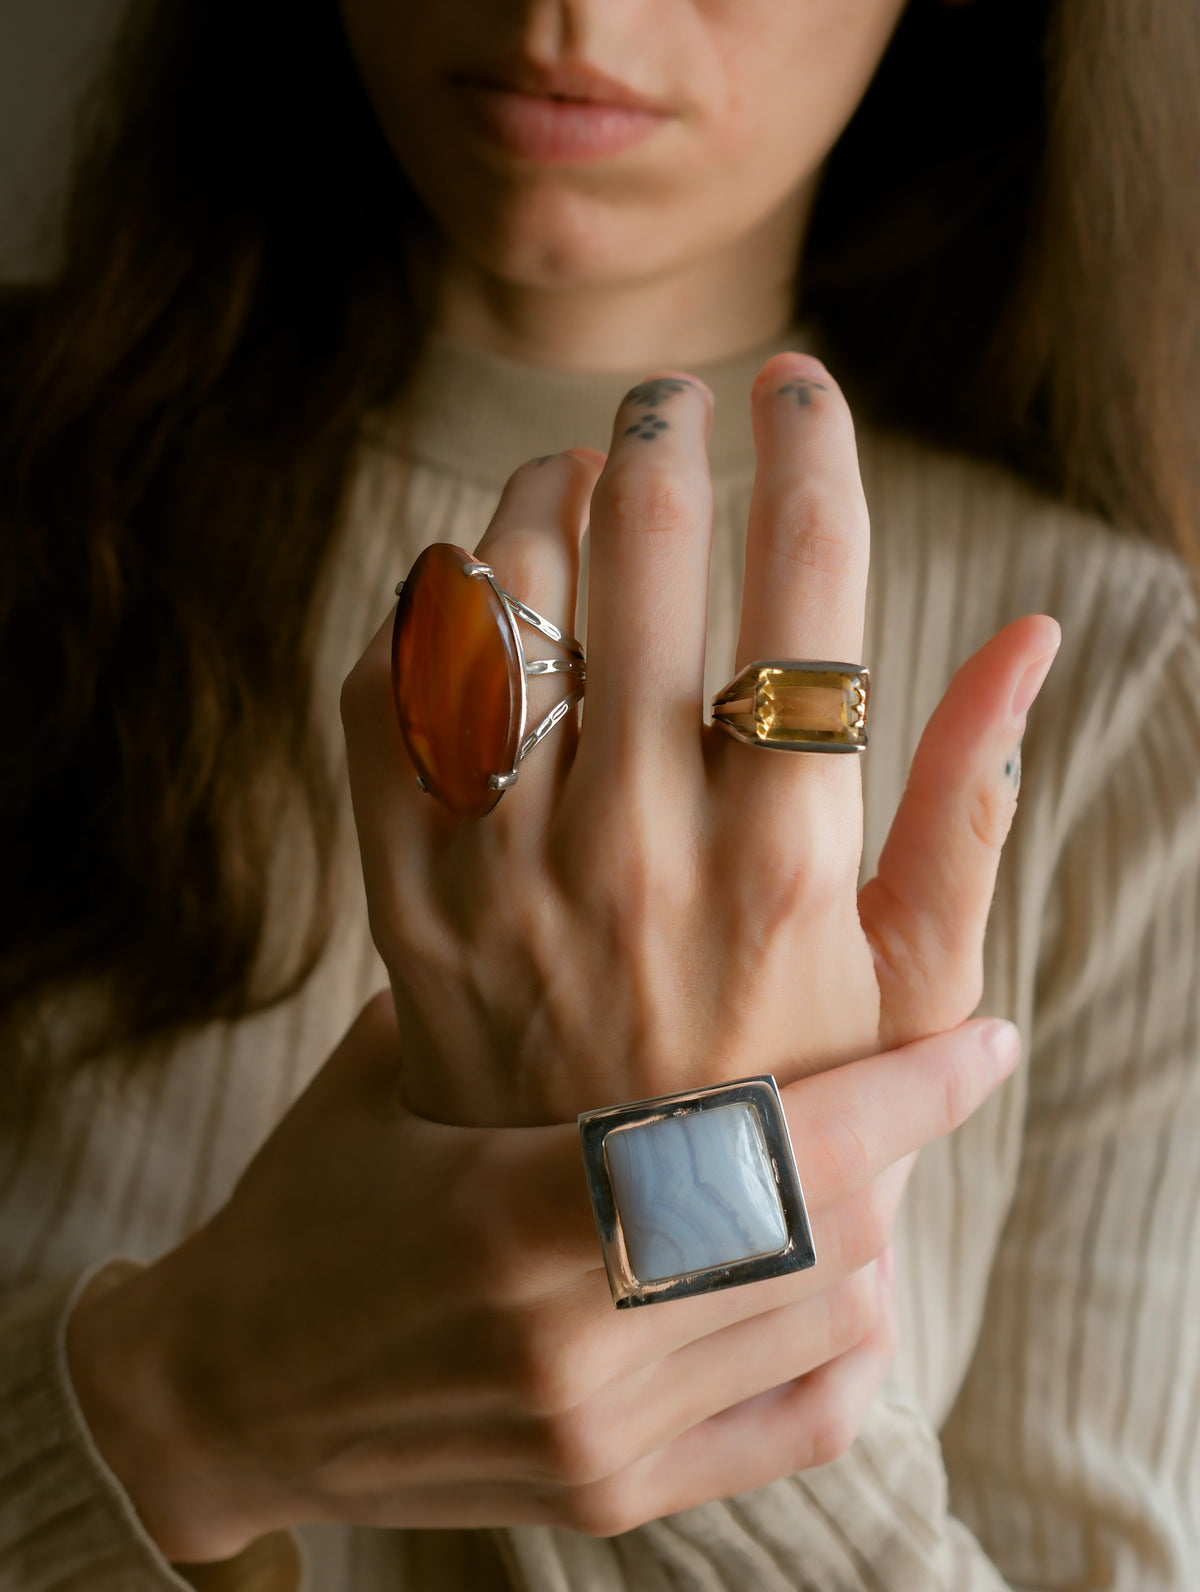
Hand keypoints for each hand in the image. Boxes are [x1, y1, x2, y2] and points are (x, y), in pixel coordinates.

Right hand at [65, 994, 1017, 1558]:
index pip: (763, 1150)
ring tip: (853, 1166)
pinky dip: (842, 1347)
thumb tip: (629, 883)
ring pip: (827, 1323)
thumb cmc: (307, 1200)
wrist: (225, 1392)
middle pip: (821, 1234)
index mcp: (511, 1210)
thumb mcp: (390, 1072)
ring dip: (866, 1233)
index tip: (982, 1041)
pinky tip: (825, 1284)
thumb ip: (517, 996)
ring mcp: (599, 1435)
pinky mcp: (609, 1495)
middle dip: (887, 1147)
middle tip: (899, 1079)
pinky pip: (797, 1425)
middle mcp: (570, 1338)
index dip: (897, 1091)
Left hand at [343, 354, 1058, 1124]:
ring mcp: (506, 880)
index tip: (802, 385)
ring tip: (562, 474)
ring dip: (528, 504)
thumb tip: (1033, 636)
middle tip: (666, 402)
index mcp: (786, 868)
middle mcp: (640, 856)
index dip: (812, 456)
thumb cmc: (791, 1111)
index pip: (807, 596)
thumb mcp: (913, 986)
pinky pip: (384, 709)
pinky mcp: (407, 908)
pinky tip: (462, 593)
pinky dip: (416, 620)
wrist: (615, 1251)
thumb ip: (967, 808)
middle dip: (660, 441)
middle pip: (644, 565)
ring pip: (499, 612)